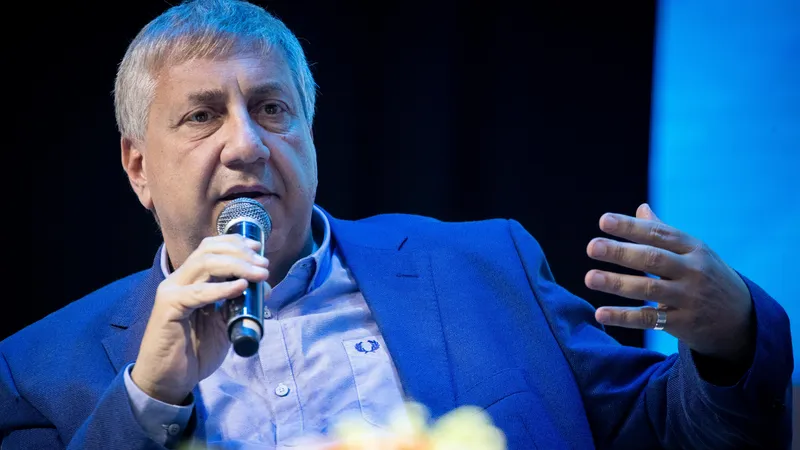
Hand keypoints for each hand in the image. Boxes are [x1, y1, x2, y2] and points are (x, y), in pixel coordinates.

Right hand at [130, 234, 269, 403]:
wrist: (169, 380)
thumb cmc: (195, 352)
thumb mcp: (224, 324)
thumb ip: (240, 304)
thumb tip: (263, 287)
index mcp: (191, 280)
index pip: (210, 248)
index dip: (235, 244)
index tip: (259, 249)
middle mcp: (179, 280)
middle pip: (209, 251)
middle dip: (240, 254)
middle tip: (263, 266)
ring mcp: (172, 291)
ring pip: (205, 264)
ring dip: (237, 266)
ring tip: (258, 274)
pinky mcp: (168, 307)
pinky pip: (198, 293)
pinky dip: (221, 289)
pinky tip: (240, 287)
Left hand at [585, 203, 753, 362]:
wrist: (742, 318)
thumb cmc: (707, 276)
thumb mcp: (694, 252)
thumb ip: (664, 233)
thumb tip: (641, 208)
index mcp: (693, 248)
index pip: (658, 234)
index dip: (631, 227)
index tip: (604, 221)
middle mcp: (692, 271)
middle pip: (652, 259)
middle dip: (621, 252)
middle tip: (592, 247)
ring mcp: (689, 298)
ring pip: (649, 289)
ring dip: (617, 283)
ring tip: (589, 278)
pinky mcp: (684, 324)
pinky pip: (650, 320)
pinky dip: (624, 317)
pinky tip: (600, 313)